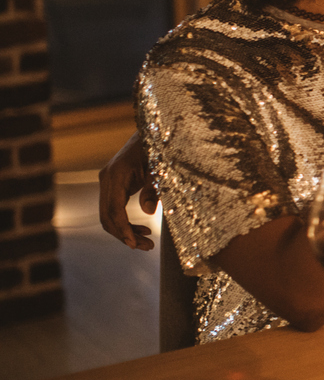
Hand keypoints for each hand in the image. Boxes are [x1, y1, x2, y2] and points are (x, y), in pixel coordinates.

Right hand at [98, 131, 157, 249]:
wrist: (151, 132)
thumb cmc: (157, 148)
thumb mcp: (160, 168)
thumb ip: (154, 189)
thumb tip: (147, 211)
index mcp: (116, 175)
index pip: (114, 210)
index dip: (123, 229)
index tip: (134, 244)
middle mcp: (106, 179)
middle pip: (107, 216)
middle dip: (124, 235)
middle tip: (146, 247)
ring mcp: (107, 182)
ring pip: (108, 215)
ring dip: (124, 231)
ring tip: (147, 242)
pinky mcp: (112, 185)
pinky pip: (113, 209)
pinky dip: (125, 222)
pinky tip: (143, 229)